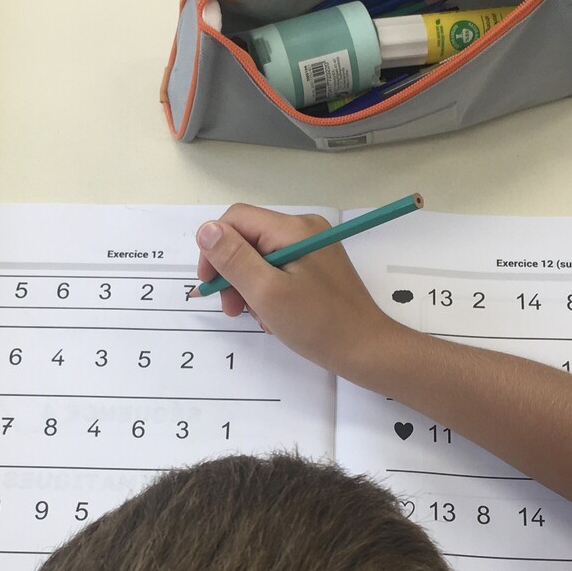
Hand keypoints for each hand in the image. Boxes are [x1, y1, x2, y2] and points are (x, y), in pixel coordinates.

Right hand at [193, 204, 397, 373]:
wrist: (366, 349)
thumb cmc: (318, 324)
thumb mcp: (267, 292)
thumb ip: (234, 259)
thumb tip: (205, 230)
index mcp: (292, 229)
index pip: (236, 220)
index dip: (214, 249)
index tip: (209, 285)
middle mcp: (304, 229)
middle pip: (248, 239)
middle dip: (233, 273)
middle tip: (233, 310)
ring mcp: (313, 247)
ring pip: (261, 257)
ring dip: (249, 287)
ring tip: (258, 318)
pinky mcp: (317, 266)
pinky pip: (279, 270)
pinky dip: (268, 291)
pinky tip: (274, 317)